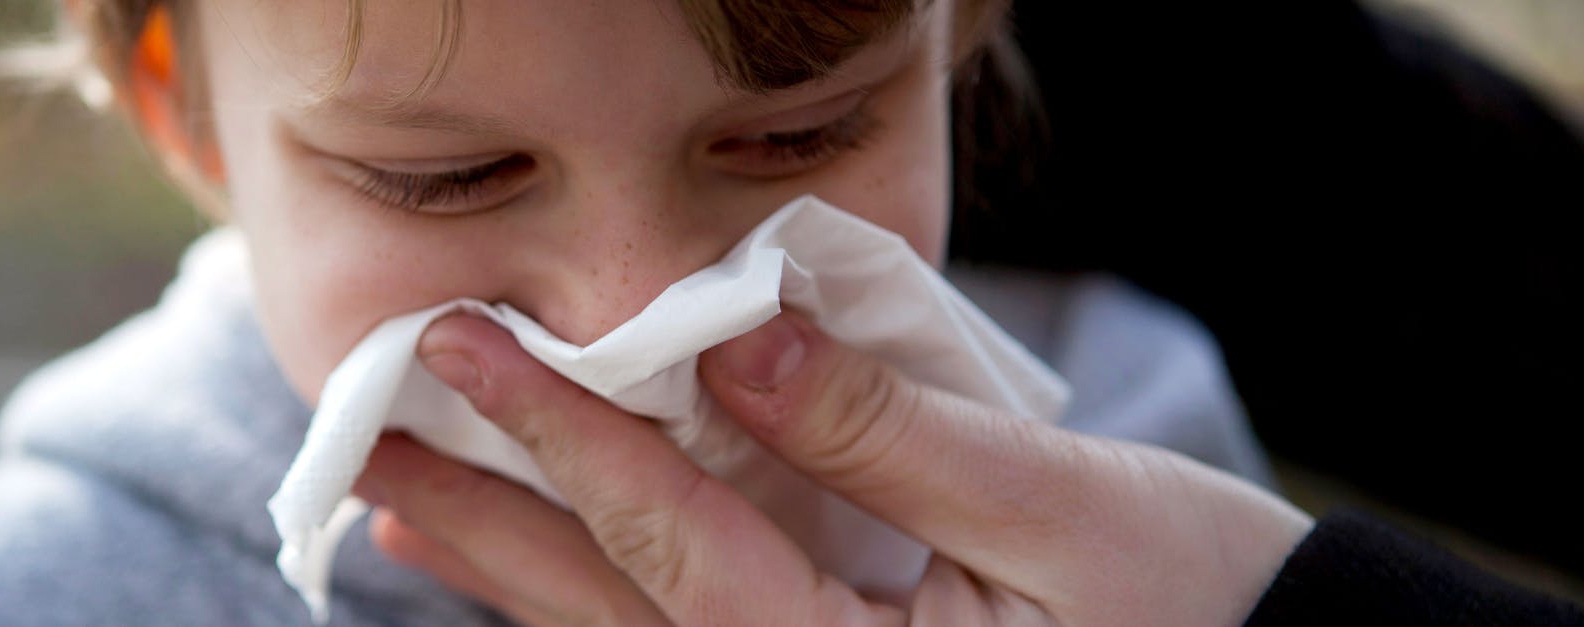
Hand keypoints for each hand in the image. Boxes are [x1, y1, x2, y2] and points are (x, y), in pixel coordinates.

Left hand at [353, 312, 1314, 625]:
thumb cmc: (1206, 610)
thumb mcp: (1059, 513)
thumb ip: (885, 436)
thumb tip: (737, 340)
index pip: (678, 546)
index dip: (567, 439)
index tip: (468, 346)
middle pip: (614, 622)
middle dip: (493, 523)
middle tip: (377, 437)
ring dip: (520, 579)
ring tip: (413, 511)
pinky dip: (600, 607)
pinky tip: (541, 573)